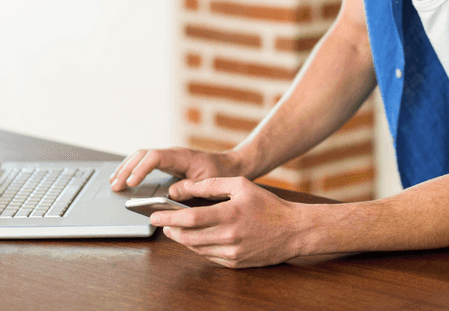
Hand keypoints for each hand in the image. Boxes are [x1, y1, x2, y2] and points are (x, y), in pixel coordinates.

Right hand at [109, 147, 244, 197]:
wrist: (230, 165)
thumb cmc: (220, 174)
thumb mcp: (207, 183)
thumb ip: (189, 188)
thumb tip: (170, 192)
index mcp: (181, 157)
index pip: (154, 157)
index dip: (141, 170)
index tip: (131, 184)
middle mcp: (172, 153)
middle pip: (142, 155)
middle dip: (126, 169)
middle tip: (115, 186)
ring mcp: (169, 156)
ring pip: (141, 156)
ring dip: (126, 168)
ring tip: (114, 182)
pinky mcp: (168, 162)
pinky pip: (145, 161)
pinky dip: (133, 168)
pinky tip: (125, 178)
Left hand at [152, 177, 308, 267]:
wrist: (293, 231)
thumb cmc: (268, 205)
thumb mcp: (241, 185)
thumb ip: (212, 184)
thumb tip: (185, 186)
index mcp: (230, 214)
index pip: (190, 218)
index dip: (169, 217)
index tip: (155, 214)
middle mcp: (229, 236)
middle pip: (189, 236)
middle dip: (170, 229)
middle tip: (161, 221)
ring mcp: (231, 253)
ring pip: (196, 248)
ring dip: (181, 238)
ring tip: (174, 228)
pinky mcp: (234, 263)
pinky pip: (208, 256)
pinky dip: (196, 247)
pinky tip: (193, 237)